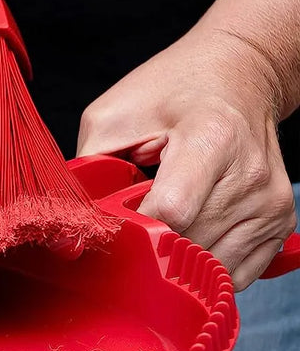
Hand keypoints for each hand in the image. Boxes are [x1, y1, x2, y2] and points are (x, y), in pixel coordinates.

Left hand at [78, 28, 296, 289]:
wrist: (238, 76)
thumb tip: (71, 225)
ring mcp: (269, 204)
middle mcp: (249, 175)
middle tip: (133, 219)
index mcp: (210, 139)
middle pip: (188, 245)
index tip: (113, 222)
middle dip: (150, 245)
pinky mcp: (280, 223)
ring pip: (210, 269)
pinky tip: (189, 233)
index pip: (171, 212)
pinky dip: (203, 267)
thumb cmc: (172, 92)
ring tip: (165, 220)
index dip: (134, 227)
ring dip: (177, 259)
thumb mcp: (113, 115)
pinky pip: (234, 275)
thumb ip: (89, 169)